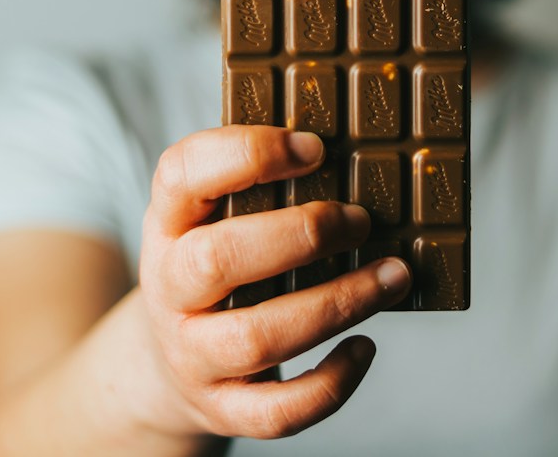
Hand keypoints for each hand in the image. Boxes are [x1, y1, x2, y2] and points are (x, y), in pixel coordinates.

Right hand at [133, 125, 411, 440]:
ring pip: (257, 337)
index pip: (181, 173)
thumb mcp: (211, 218)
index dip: (247, 153)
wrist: (164, 366)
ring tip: (393, 275)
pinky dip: (330, 383)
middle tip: (361, 220)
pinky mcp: (224, 408)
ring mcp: (192, 355)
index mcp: (168, 223)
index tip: (314, 148)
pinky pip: (277, 410)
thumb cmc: (213, 270)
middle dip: (302, 235)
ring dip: (337, 303)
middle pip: (218, 260)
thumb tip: (354, 153)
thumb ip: (259, 185)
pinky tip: (365, 346)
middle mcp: (170, 289)